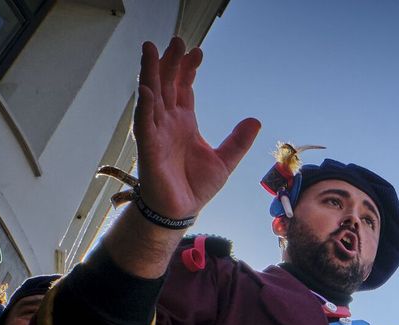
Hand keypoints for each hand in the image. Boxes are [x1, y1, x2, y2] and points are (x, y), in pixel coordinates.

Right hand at [132, 38, 260, 221]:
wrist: (181, 210)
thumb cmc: (196, 186)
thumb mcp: (225, 161)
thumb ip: (238, 141)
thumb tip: (254, 121)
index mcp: (184, 122)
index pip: (183, 88)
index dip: (188, 69)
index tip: (198, 52)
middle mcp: (167, 122)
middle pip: (166, 84)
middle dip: (170, 62)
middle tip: (177, 40)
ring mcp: (156, 132)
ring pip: (151, 96)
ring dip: (150, 73)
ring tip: (151, 49)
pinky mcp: (148, 147)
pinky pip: (144, 123)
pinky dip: (144, 105)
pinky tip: (147, 87)